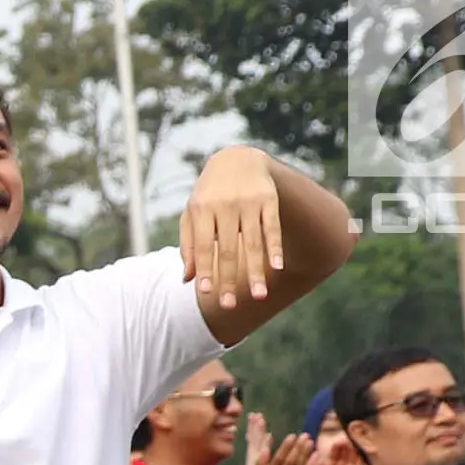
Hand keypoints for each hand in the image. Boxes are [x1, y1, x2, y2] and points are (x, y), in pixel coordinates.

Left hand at [179, 145, 285, 311]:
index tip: (206, 293)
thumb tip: (188, 280)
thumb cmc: (208, 195)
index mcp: (201, 210)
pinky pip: (273, 227)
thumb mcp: (192, 214)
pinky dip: (275, 247)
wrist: (236, 158)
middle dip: (228, 279)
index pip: (202, 245)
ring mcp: (248, 202)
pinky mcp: (269, 199)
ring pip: (252, 243)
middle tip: (229, 305)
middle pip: (226, 249)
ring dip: (255, 271)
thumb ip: (188, 245)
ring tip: (258, 296)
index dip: (204, 269)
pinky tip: (277, 267)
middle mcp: (224, 206)